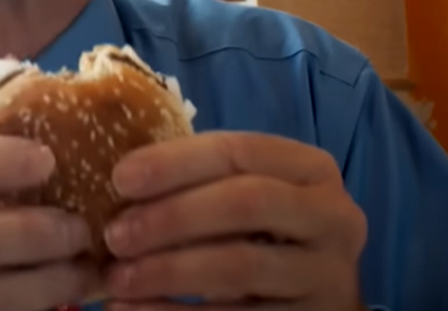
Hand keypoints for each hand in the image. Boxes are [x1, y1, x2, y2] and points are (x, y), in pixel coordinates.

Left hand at [101, 132, 367, 309]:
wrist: (315, 297)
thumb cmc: (263, 232)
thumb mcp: (246, 193)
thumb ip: (199, 179)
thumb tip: (118, 178)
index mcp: (310, 168)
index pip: (238, 151)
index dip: (175, 163)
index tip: (120, 179)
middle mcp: (331, 216)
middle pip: (245, 203)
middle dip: (172, 216)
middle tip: (115, 236)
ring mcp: (326, 273)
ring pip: (240, 265)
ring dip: (168, 271)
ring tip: (118, 279)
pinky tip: (134, 309)